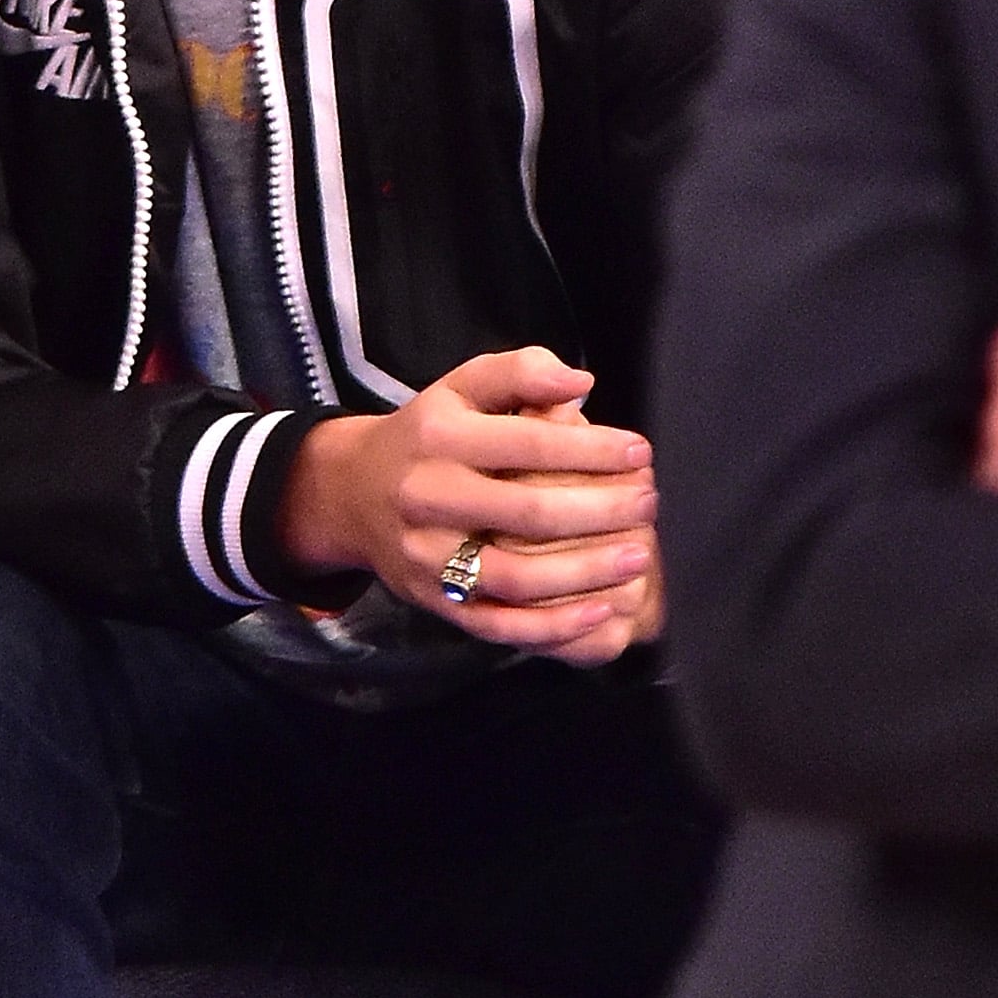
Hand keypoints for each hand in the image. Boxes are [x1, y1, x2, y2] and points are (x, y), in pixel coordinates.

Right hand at [282, 346, 661, 668]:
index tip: (640, 453)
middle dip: (601, 510)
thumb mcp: (459, 388)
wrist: (350, 493)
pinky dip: (552, 624)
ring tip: (638, 557)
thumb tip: (580, 382)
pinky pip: (498, 623)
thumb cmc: (427, 436)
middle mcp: (427, 496)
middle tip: (648, 503)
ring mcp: (427, 555)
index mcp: (438, 436)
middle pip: (528, 512)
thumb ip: (518, 373)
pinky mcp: (432, 599)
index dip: (593, 449)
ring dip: (587, 571)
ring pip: (516, 575)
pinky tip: (599, 610)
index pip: (528, 443)